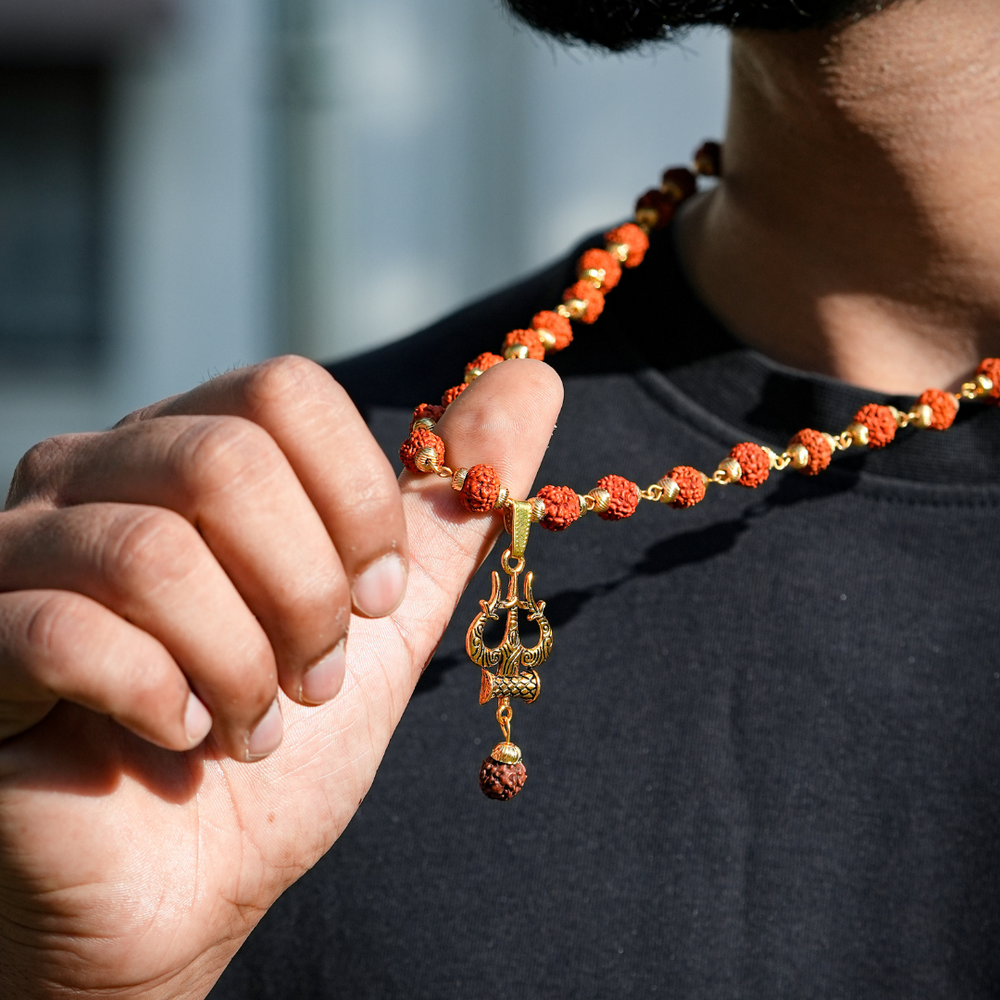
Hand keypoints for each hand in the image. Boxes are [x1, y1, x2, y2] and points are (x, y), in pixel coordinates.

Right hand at [0, 355, 561, 998]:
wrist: (190, 878)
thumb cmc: (285, 738)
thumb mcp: (390, 615)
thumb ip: (453, 504)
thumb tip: (534, 384)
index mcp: (196, 448)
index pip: (285, 390)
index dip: (355, 502)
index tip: (377, 598)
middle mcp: (98, 473)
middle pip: (224, 463)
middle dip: (304, 595)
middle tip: (317, 675)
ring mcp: (24, 551)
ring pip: (153, 552)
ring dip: (242, 662)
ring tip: (258, 721)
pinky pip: (69, 631)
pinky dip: (164, 700)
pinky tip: (184, 738)